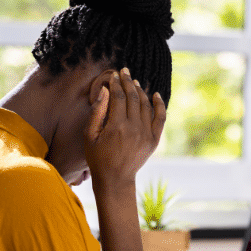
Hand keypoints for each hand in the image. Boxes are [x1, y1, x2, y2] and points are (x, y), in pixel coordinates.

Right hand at [85, 67, 166, 194]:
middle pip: (133, 97)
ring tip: (134, 82)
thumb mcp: (89, 135)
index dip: (116, 84)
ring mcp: (146, 134)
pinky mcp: (154, 140)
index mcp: (116, 126)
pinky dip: (159, 104)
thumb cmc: (98, 157)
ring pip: (145, 105)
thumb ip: (97, 111)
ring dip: (140, 91)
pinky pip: (160, 117)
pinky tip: (156, 94)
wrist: (116, 179)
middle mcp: (133, 128)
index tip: (113, 76)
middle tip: (124, 72)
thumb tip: (104, 90)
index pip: (118, 97)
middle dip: (128, 82)